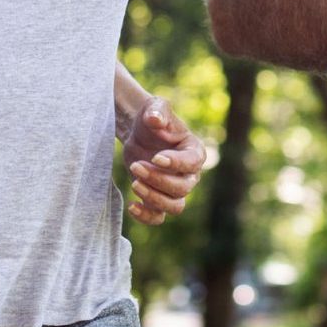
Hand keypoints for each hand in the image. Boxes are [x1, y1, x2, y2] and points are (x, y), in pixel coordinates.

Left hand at [119, 96, 205, 226]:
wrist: (138, 132)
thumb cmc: (151, 118)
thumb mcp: (154, 107)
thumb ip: (156, 111)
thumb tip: (155, 119)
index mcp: (194, 151)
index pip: (192, 163)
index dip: (176, 164)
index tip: (155, 157)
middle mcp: (189, 174)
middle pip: (182, 188)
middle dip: (158, 180)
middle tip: (136, 166)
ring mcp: (175, 190)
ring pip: (174, 206)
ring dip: (154, 198)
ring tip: (134, 183)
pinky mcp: (158, 200)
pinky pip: (159, 218)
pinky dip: (146, 217)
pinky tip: (131, 205)